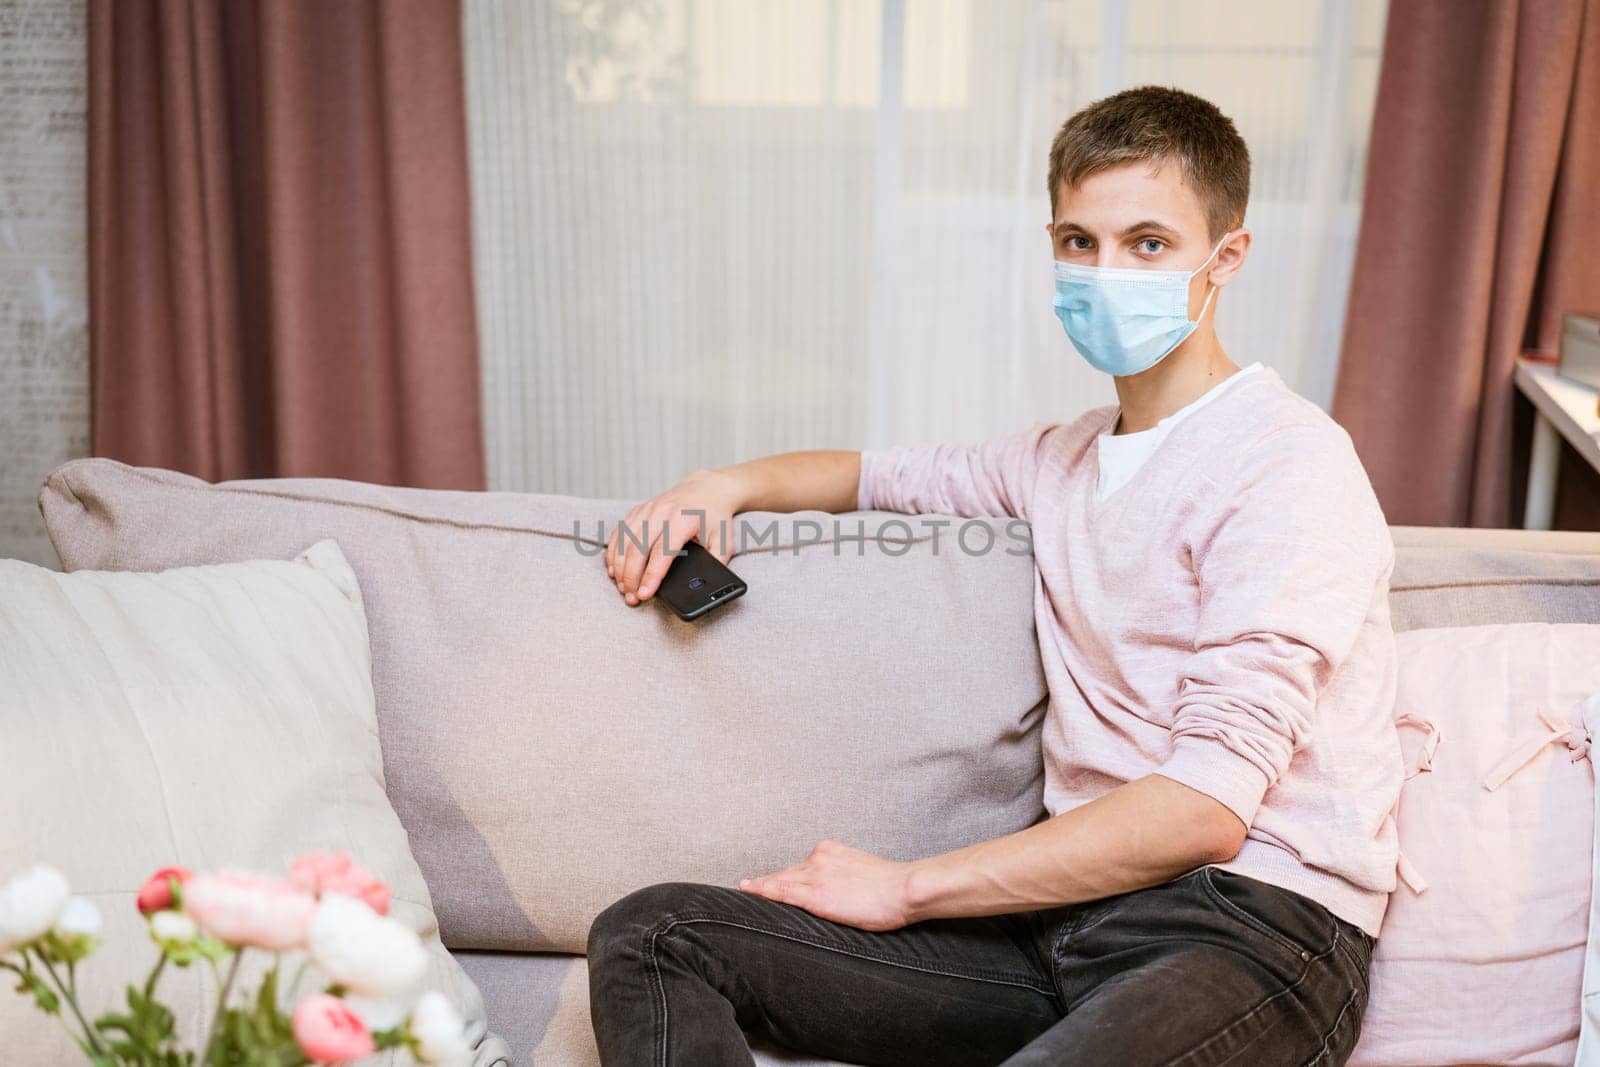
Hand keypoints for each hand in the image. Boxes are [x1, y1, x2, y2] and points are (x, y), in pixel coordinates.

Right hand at [605, 468, 742, 605]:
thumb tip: (704, 586)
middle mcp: (661, 512)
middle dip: (631, 576)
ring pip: (624, 541)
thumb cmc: (714, 518)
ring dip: (620, 567)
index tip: (644, 594)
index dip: (651, 575)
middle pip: (638, 548)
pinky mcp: (638, 510)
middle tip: (631, 597)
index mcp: (683, 520)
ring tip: (623, 588)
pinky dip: (614, 552)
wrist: (705, 490)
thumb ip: (715, 564)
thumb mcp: (724, 541)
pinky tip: (614, 569)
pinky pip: (619, 533)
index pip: (662, 552)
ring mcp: (647, 510)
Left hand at [737, 839, 917, 931]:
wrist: (904, 889)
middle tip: (746, 888)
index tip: (763, 881)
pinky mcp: (815, 894)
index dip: (780, 877)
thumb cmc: (892, 888)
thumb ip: (844, 876)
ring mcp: (814, 875)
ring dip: (760, 887)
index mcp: (830, 851)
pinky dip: (763, 891)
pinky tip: (748, 891)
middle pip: (785, 874)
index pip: (799, 867)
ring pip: (779, 882)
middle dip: (768, 883)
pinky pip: (782, 892)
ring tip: (743, 891)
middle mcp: (817, 857)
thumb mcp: (862, 872)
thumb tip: (840, 889)